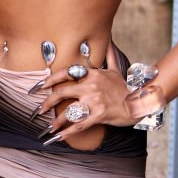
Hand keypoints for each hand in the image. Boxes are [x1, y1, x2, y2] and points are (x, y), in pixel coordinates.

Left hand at [35, 46, 158, 143]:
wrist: (138, 102)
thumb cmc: (124, 87)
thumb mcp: (115, 69)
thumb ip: (108, 56)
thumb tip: (108, 40)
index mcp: (91, 74)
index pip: (65, 74)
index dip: (50, 80)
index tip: (40, 86)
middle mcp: (90, 87)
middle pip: (61, 93)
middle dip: (47, 102)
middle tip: (40, 109)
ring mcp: (93, 102)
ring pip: (68, 112)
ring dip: (56, 121)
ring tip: (50, 127)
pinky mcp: (98, 115)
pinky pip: (79, 125)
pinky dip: (68, 132)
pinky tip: (59, 136)